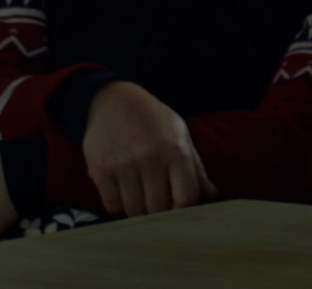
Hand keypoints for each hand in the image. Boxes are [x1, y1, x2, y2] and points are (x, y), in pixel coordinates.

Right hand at [84, 80, 216, 215]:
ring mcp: (124, 165)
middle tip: (155, 200)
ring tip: (138, 195)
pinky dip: (118, 205)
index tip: (176, 206)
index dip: (183, 208)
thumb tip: (211, 195)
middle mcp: (150, 158)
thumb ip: (196, 167)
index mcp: (176, 150)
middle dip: (159, 211)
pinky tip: (122, 192)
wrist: (112, 100)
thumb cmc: (152, 119)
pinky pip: (112, 205)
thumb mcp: (180, 134)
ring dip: (137, 209)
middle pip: (158, 209)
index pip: (186, 197)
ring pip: (134, 211)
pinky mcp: (100, 169)